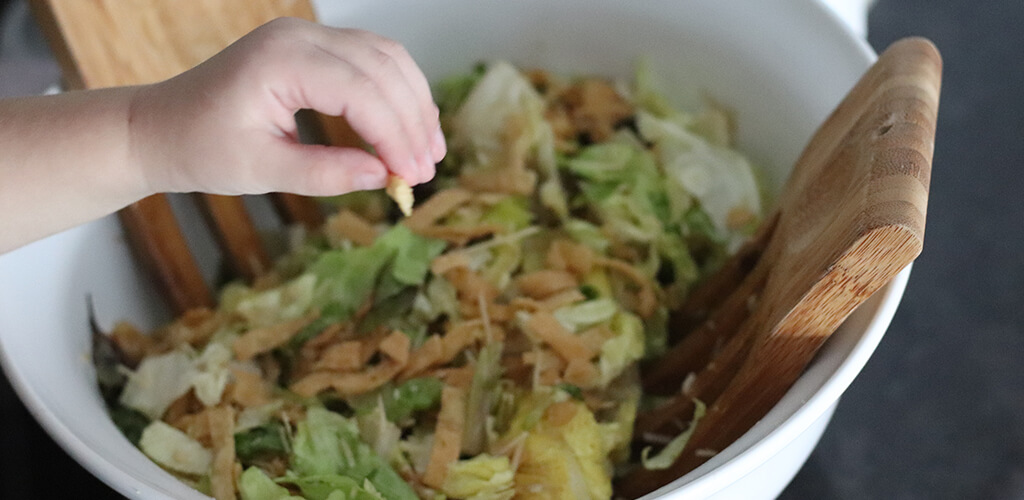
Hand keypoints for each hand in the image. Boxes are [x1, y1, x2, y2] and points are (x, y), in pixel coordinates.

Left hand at [129, 17, 444, 196]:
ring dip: (414, 103)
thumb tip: (382, 177)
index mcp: (280, 60)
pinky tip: (408, 128)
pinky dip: (397, 93)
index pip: (361, 92)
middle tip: (426, 170)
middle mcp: (298, 36)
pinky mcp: (313, 47)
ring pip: (386, 57)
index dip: (395, 136)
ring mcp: (307, 35)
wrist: (161, 127)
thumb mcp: (260, 171)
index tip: (412, 177)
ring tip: (428, 152)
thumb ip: (324, 173)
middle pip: (383, 68)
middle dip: (412, 121)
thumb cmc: (200, 149)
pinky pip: (371, 59)